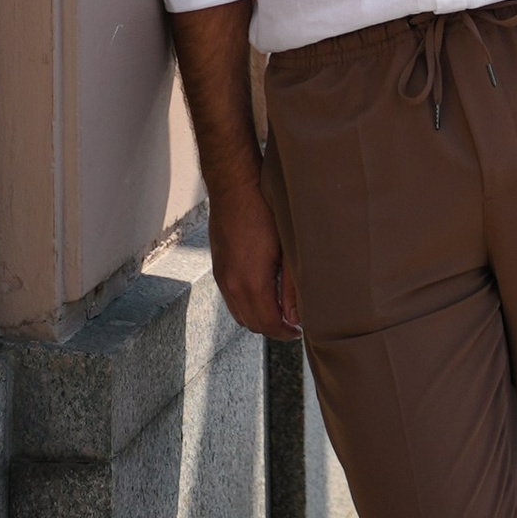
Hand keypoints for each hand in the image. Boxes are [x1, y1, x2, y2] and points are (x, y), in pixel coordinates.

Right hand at [208, 174, 300, 340]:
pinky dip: (246, 306)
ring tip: (279, 310)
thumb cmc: (264, 209)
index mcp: (251, 283)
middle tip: (292, 323)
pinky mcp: (217, 267)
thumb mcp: (286, 248)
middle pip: (252, 324)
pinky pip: (231, 300)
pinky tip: (261, 294)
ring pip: (239, 314)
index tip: (298, 331)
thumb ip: (291, 286)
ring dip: (258, 318)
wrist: (235, 184)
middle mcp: (232, 285)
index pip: (268, 325)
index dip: (285, 333)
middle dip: (273, 329)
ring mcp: (221, 277)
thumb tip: (295, 316)